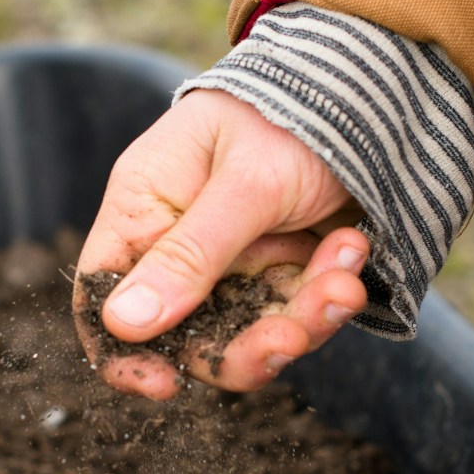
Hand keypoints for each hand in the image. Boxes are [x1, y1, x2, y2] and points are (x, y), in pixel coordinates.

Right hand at [73, 89, 369, 399]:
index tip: (164, 386)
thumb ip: (190, 254)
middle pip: (189, 332)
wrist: (369, 88)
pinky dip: (330, 290)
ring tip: (344, 283)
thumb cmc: (288, 114)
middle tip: (292, 337)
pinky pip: (298, 311)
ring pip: (252, 330)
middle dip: (245, 345)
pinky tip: (352, 248)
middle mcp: (182, 241)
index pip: (105, 294)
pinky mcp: (285, 267)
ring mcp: (236, 259)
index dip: (122, 351)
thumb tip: (123, 325)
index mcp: (145, 207)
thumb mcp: (244, 184)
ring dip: (303, 317)